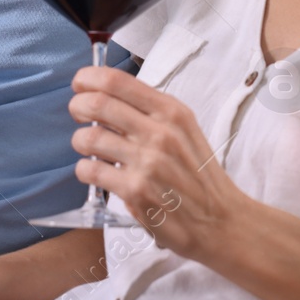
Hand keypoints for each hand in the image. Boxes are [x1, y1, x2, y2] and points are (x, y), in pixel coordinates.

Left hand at [68, 65, 246, 259]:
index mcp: (172, 112)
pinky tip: (93, 171)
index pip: (118, 81)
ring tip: (87, 147)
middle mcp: (160, 133)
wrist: (221, 221)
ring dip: (79, 140)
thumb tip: (107, 96)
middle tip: (78, 113)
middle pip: (98, 104)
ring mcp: (147, 163)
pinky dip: (83, 169)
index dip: (89, 78)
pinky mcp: (135, 192)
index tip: (80, 85)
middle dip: (78, 106)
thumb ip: (151, 112)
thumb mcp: (185, 131)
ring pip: (88, 138)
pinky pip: (90, 170)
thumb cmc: (198, 175)